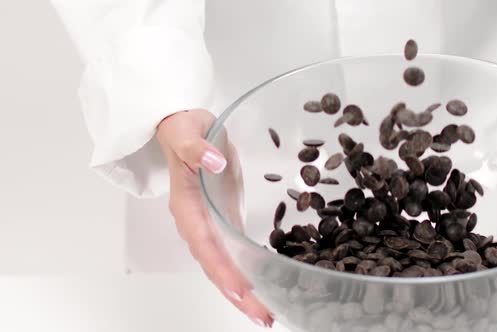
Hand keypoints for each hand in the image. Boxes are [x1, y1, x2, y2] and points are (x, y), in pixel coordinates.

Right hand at [157, 109, 272, 326]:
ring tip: (266, 313)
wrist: (184, 128)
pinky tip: (262, 286)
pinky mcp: (221, 221)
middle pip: (214, 265)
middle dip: (237, 293)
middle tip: (263, 316)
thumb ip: (197, 149)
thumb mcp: (186, 133)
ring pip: (223, 265)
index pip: (203, 243)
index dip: (220, 268)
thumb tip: (213, 163)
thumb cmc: (183, 129)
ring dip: (243, 291)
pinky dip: (245, 273)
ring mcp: (208, 225)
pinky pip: (231, 253)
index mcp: (185, 206)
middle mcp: (195, 223)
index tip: (240, 290)